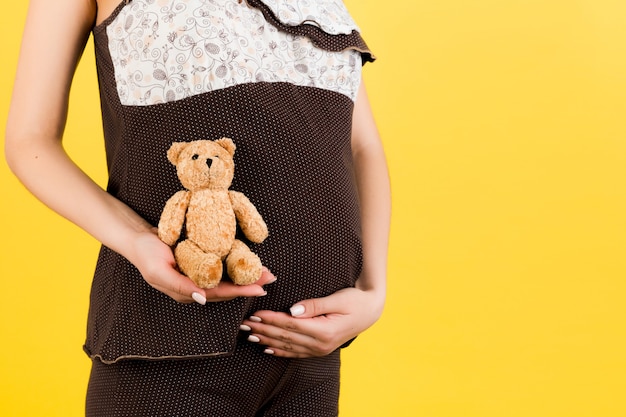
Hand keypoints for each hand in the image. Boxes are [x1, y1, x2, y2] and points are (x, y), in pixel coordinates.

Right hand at [129, 229, 275, 303]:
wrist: (138, 239)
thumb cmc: (146, 254)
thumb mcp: (159, 271)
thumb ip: (180, 286)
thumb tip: (203, 299)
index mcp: (188, 292)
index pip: (219, 294)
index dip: (239, 292)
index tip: (259, 289)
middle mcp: (196, 287)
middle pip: (227, 289)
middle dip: (249, 285)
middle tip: (270, 279)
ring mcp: (198, 276)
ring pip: (227, 280)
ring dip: (246, 277)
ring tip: (266, 273)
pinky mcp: (200, 264)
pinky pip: (221, 269)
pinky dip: (236, 267)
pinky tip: (249, 264)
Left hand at [240, 287, 383, 357]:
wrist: (371, 311)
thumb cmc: (355, 300)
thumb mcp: (337, 299)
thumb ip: (315, 305)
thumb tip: (293, 310)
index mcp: (324, 330)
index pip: (291, 325)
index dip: (271, 319)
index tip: (255, 314)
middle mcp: (321, 344)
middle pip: (285, 337)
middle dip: (263, 330)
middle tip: (244, 325)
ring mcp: (320, 350)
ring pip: (288, 346)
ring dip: (267, 340)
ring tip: (250, 336)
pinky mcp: (320, 350)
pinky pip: (296, 353)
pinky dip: (280, 351)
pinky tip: (267, 349)